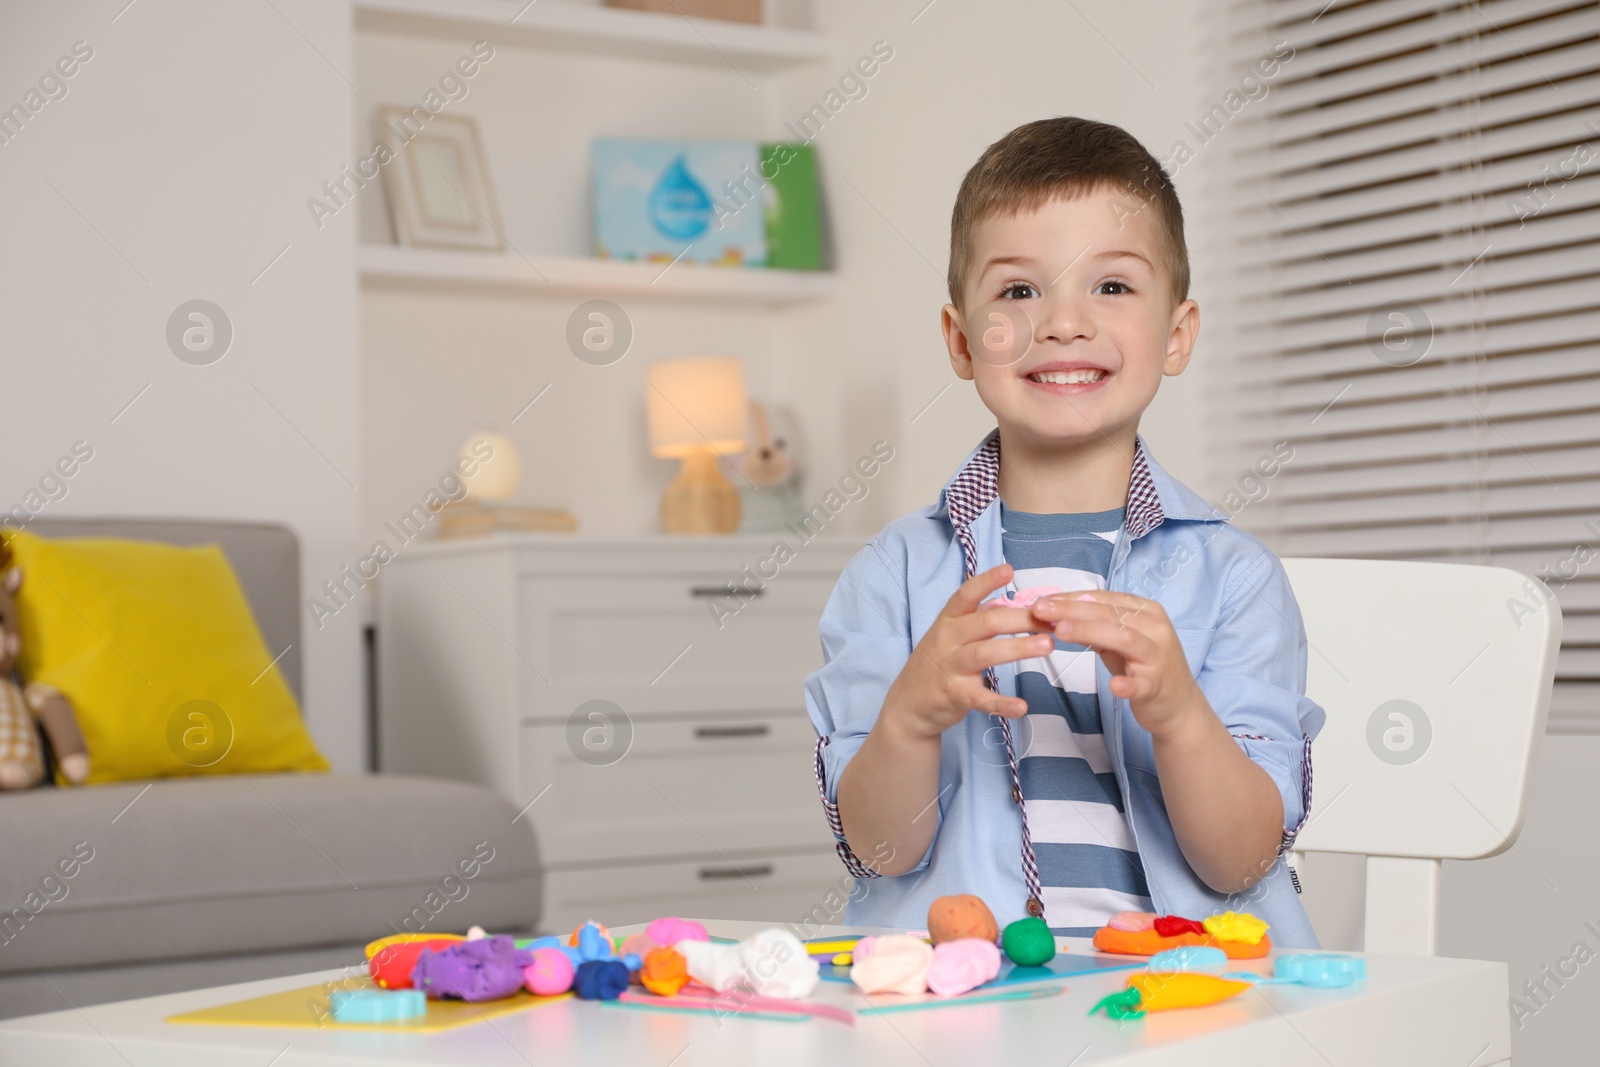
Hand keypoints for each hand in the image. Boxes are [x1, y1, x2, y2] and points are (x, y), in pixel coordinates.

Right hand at [881, 563, 1055, 741]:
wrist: (909, 703)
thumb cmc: (938, 662)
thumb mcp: (951, 634)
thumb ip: (979, 618)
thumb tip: (1015, 601)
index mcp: (949, 620)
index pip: (966, 594)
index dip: (986, 581)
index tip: (1008, 570)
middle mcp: (948, 639)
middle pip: (987, 622)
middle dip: (1021, 618)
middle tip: (1052, 619)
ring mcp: (951, 667)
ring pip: (986, 654)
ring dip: (1018, 648)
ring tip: (1047, 645)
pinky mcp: (955, 695)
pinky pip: (981, 699)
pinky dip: (1001, 703)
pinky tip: (1022, 706)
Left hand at [1029, 590, 1202, 737]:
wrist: (1178, 705)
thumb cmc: (1142, 666)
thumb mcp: (1117, 641)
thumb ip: (1092, 625)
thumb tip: (1054, 612)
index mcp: (1146, 612)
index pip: (1104, 599)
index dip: (1072, 598)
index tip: (1041, 600)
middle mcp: (1156, 629)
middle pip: (1110, 614)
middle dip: (1072, 610)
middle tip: (1040, 610)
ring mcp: (1158, 658)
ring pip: (1124, 638)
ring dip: (1091, 632)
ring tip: (1061, 631)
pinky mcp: (1157, 687)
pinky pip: (1142, 684)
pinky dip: (1128, 684)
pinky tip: (1114, 685)